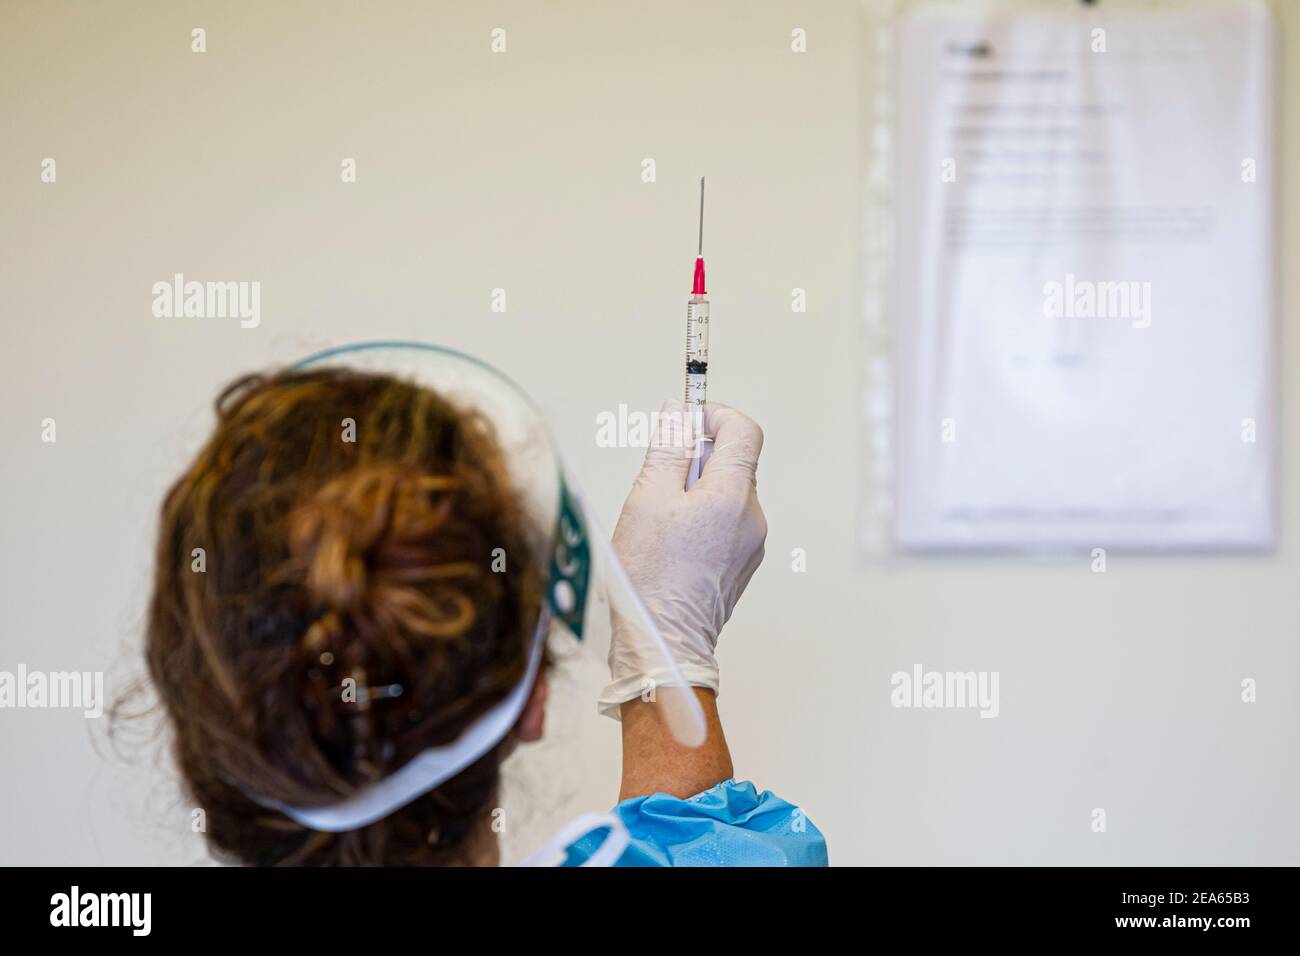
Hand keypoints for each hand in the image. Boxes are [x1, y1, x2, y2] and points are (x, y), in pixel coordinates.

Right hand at [599, 401, 766, 707]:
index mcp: (733, 494)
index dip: (711, 416)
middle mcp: (753, 516)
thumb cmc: (650, 575)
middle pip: (734, 459)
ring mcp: (752, 542)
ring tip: (662, 521)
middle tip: (659, 482)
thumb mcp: (647, 497)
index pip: (743, 429)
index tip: (680, 426)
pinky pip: (726, 520)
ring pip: (727, 491)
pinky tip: (673, 544)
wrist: (664, 642)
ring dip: (695, 490)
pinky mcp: (743, 562)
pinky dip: (701, 517)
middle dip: (696, 457)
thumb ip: (667, 447)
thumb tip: (678, 410)